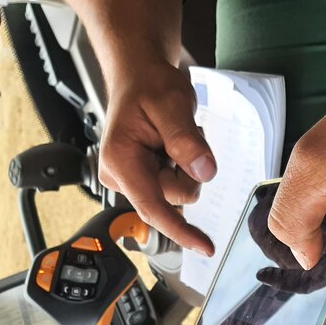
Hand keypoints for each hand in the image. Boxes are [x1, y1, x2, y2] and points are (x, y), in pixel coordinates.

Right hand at [98, 60, 216, 254]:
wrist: (140, 77)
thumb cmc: (149, 86)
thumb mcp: (172, 104)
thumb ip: (186, 140)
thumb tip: (204, 172)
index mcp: (121, 161)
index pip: (153, 207)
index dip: (181, 230)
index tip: (205, 247)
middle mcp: (121, 176)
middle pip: (174, 198)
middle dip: (187, 171)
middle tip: (181, 135)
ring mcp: (132, 180)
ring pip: (179, 192)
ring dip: (187, 166)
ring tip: (175, 136)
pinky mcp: (144, 180)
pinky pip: (177, 185)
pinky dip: (183, 167)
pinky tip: (172, 146)